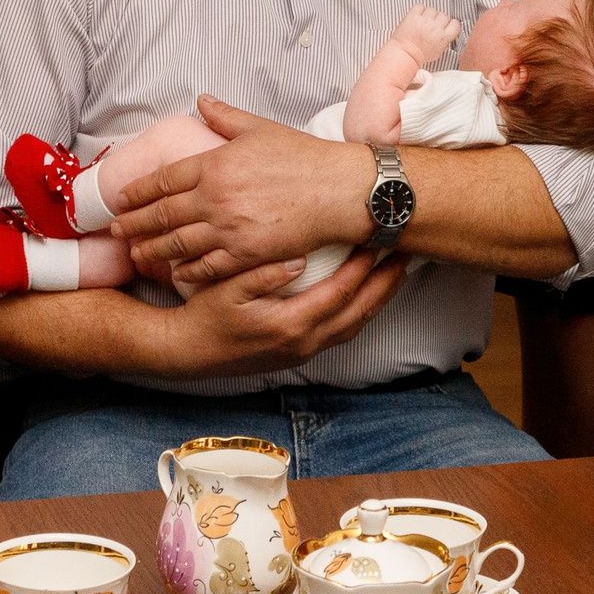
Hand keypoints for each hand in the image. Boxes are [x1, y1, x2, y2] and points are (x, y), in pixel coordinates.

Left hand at [111, 98, 371, 287]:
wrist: (340, 192)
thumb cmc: (305, 158)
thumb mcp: (260, 129)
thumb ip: (225, 117)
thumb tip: (201, 100)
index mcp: (214, 164)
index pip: (162, 180)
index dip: (137, 192)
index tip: (120, 199)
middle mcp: (214, 198)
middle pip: (161, 215)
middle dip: (134, 224)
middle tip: (115, 231)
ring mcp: (228, 229)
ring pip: (177, 244)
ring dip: (152, 250)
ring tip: (136, 254)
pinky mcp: (245, 254)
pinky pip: (206, 267)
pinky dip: (186, 271)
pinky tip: (176, 273)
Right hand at [160, 248, 410, 378]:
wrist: (186, 352)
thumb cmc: (203, 315)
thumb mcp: (227, 289)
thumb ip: (262, 273)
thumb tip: (298, 258)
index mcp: (291, 324)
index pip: (341, 292)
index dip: (365, 266)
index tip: (380, 240)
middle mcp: (304, 342)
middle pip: (359, 311)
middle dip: (386, 283)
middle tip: (407, 255)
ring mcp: (303, 350)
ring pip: (355, 325)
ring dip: (378, 299)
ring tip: (396, 273)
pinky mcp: (298, 353)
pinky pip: (342, 332)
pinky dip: (361, 312)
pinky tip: (366, 296)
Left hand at [389, 4, 460, 66]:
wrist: (405, 54)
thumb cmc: (420, 54)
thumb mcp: (439, 51)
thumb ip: (445, 39)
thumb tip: (447, 30)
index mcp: (444, 37)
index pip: (455, 24)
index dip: (451, 24)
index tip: (446, 25)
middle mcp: (436, 27)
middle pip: (444, 15)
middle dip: (438, 20)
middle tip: (432, 25)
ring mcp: (425, 21)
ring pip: (432, 10)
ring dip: (429, 14)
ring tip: (423, 22)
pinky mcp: (414, 16)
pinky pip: (420, 6)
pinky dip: (419, 9)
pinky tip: (417, 16)